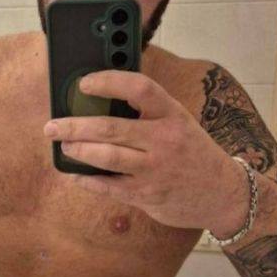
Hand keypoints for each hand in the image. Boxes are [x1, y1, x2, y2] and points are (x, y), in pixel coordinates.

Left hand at [43, 70, 247, 231]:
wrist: (223, 194)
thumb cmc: (193, 153)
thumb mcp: (179, 124)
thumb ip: (148, 114)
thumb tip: (101, 103)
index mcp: (172, 114)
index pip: (139, 88)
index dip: (109, 81)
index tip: (85, 83)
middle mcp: (164, 140)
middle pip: (110, 127)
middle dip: (74, 125)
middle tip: (53, 125)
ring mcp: (154, 169)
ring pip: (106, 157)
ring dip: (78, 150)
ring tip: (63, 145)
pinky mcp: (146, 195)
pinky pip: (108, 186)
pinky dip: (87, 179)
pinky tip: (75, 173)